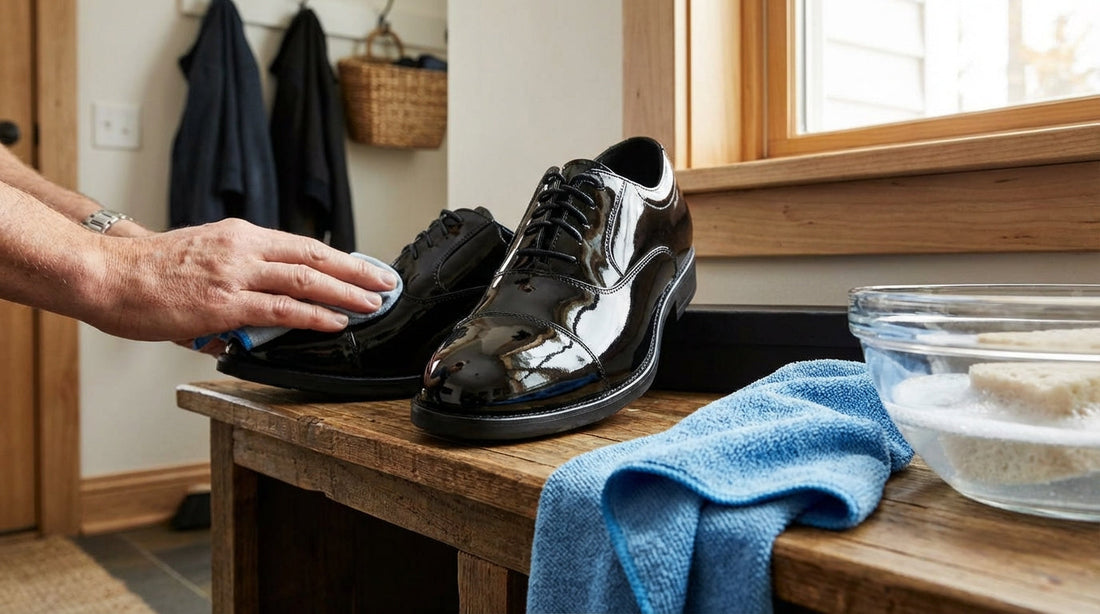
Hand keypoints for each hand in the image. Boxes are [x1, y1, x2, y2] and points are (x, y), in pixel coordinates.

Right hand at [82, 218, 397, 342]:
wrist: (106, 273)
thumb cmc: (146, 272)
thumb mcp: (201, 260)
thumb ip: (235, 283)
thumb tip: (256, 317)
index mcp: (240, 236)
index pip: (303, 245)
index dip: (340, 259)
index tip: (366, 268)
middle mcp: (243, 248)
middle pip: (315, 257)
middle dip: (357, 272)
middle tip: (386, 283)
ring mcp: (235, 275)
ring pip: (305, 281)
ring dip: (345, 294)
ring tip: (373, 304)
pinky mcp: (224, 303)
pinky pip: (280, 310)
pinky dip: (313, 316)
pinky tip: (335, 322)